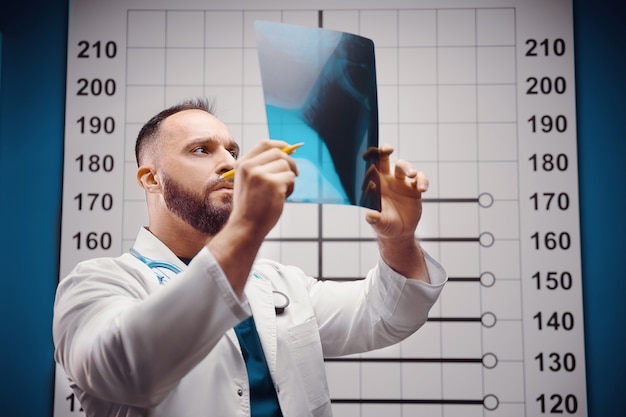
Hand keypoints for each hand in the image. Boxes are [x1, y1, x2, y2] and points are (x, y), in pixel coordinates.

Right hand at [229, 139, 298, 238]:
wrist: (246, 226)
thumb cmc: (251, 207)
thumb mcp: (249, 182)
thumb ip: (261, 167)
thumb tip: (287, 154)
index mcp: (242, 164)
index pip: (264, 144)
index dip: (279, 144)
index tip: (289, 149)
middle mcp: (249, 166)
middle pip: (278, 153)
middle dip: (290, 162)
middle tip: (295, 174)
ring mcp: (260, 174)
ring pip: (286, 166)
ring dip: (289, 179)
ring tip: (281, 193)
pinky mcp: (273, 184)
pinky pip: (291, 178)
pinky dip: (291, 188)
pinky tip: (281, 198)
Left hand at [365, 145, 429, 281]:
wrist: (400, 233)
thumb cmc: (384, 226)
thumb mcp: (379, 224)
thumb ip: (375, 219)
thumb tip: (370, 215)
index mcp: (375, 185)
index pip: (370, 167)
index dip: (369, 159)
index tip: (369, 154)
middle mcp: (387, 180)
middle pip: (384, 159)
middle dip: (384, 151)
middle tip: (388, 149)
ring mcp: (401, 183)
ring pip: (404, 167)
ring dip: (408, 167)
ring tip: (412, 175)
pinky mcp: (415, 188)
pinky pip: (420, 178)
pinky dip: (422, 180)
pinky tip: (423, 188)